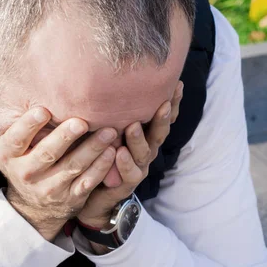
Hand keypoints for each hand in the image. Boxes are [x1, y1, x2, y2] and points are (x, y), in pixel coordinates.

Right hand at [0, 93, 117, 240]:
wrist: (32, 207)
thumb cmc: (20, 160)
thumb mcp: (0, 142)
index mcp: (8, 154)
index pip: (16, 138)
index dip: (29, 125)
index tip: (43, 110)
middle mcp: (27, 172)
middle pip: (48, 153)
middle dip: (65, 136)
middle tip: (82, 121)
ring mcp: (50, 187)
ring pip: (73, 167)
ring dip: (92, 149)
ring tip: (108, 132)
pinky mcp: (71, 197)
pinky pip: (88, 182)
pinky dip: (101, 168)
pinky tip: (112, 153)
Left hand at [77, 81, 183, 232]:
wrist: (89, 191)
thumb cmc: (97, 151)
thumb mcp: (104, 126)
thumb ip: (108, 108)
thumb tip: (104, 76)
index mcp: (144, 133)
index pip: (162, 116)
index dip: (172, 102)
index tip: (177, 84)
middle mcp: (145, 149)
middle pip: (160, 131)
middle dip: (163, 117)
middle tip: (164, 102)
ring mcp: (138, 166)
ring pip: (145, 152)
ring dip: (139, 139)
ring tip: (133, 126)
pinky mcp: (126, 183)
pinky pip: (130, 173)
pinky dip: (125, 163)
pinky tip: (119, 153)